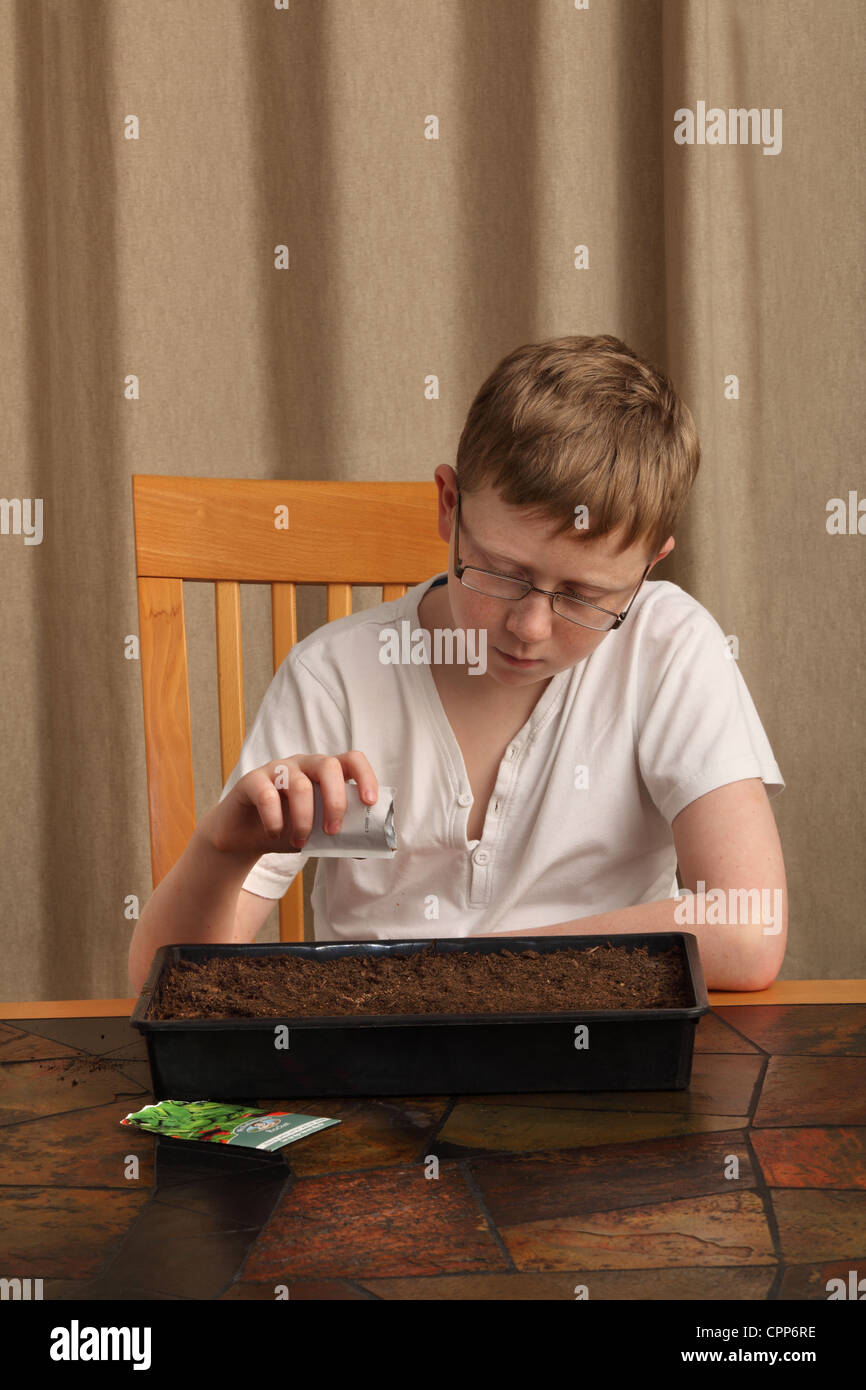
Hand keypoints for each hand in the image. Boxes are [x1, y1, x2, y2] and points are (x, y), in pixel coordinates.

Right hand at [201, 752, 378, 857]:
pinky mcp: (252, 780)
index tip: (369, 803)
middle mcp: (303, 764)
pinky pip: (267, 796)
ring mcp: (277, 769)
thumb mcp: (317, 836)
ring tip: (300, 842)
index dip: (365, 777)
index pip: (351, 760)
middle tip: (332, 831)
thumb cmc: (286, 830)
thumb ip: (340, 838)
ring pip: (298, 785)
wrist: (243, 838)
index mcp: (324, 773)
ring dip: (304, 820)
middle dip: (335, 801)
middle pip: (328, 765)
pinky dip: (275, 822)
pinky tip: (274, 835)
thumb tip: (367, 851)